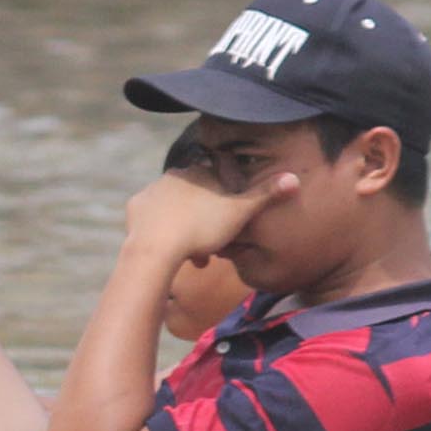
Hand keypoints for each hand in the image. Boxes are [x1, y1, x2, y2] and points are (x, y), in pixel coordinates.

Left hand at [121, 166, 297, 268]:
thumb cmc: (202, 228)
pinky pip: (153, 218)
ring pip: (176, 208)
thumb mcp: (240, 213)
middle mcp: (174, 175)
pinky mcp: (136, 207)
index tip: (230, 223)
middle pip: (196, 196)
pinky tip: (171, 248)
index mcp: (199, 172)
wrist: (156, 248)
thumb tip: (294, 178)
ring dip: (187, 229)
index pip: (218, 181)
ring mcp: (152, 190)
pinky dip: (163, 231)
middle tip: (214, 245)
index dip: (227, 202)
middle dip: (206, 218)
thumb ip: (265, 195)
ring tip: (196, 258)